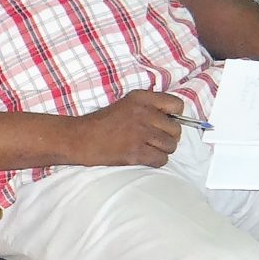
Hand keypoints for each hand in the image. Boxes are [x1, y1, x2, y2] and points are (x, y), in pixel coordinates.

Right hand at [63, 89, 183, 167]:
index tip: (166, 122)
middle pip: (176, 129)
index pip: (177, 105)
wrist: (82, 139)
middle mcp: (144, 114)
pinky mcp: (137, 152)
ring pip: (171, 146)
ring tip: (148, 148)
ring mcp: (141, 133)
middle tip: (155, 139)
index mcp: (142, 98)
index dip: (175, 116)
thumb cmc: (103, 122)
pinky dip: (156, 161)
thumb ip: (149, 107)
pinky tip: (145, 157)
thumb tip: (173, 119)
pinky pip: (161, 159)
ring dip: (162, 150)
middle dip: (169, 136)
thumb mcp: (126, 104)